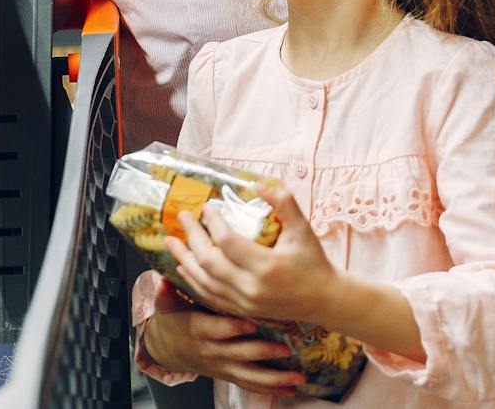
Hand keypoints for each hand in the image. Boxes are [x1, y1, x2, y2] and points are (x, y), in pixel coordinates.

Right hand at [141, 279, 304, 394]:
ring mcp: (223, 366)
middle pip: (240, 354)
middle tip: (285, 349)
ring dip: (275, 379)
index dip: (234, 327)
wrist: (169, 350)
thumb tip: (162, 280)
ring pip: (250, 376)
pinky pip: (251, 385)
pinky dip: (272, 389)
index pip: (218, 329)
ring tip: (297, 379)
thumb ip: (166, 294)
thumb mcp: (166, 306)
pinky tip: (291, 390)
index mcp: (199, 331)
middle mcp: (213, 352)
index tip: (253, 322)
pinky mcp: (230, 374)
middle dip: (263, 352)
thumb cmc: (173, 320)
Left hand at [167, 186, 337, 325]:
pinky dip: (194, 280)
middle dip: (192, 238)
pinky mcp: (242, 310)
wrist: (324, 300)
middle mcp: (252, 287)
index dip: (212, 222)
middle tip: (182, 217)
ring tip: (171, 242)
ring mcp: (245, 302)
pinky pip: (210, 296)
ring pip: (204, 282)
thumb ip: (284, 204)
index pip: (227, 242)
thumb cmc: (313, 261)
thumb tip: (258, 184)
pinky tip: (183, 267)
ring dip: (185, 260)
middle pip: (209, 262)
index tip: (206, 207)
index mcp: (266, 266)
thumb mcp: (303, 229)